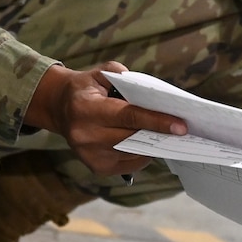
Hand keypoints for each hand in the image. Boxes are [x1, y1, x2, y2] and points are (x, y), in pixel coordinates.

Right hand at [24, 62, 186, 176]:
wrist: (59, 108)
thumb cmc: (85, 89)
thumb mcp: (100, 73)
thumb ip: (124, 76)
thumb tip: (151, 94)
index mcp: (87, 109)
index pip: (129, 117)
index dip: (156, 121)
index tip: (180, 126)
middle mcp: (86, 136)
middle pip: (134, 138)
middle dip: (160, 134)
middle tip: (183, 129)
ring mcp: (91, 155)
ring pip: (134, 153)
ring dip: (152, 144)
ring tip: (167, 134)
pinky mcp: (97, 168)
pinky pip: (130, 163)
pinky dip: (141, 152)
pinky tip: (145, 141)